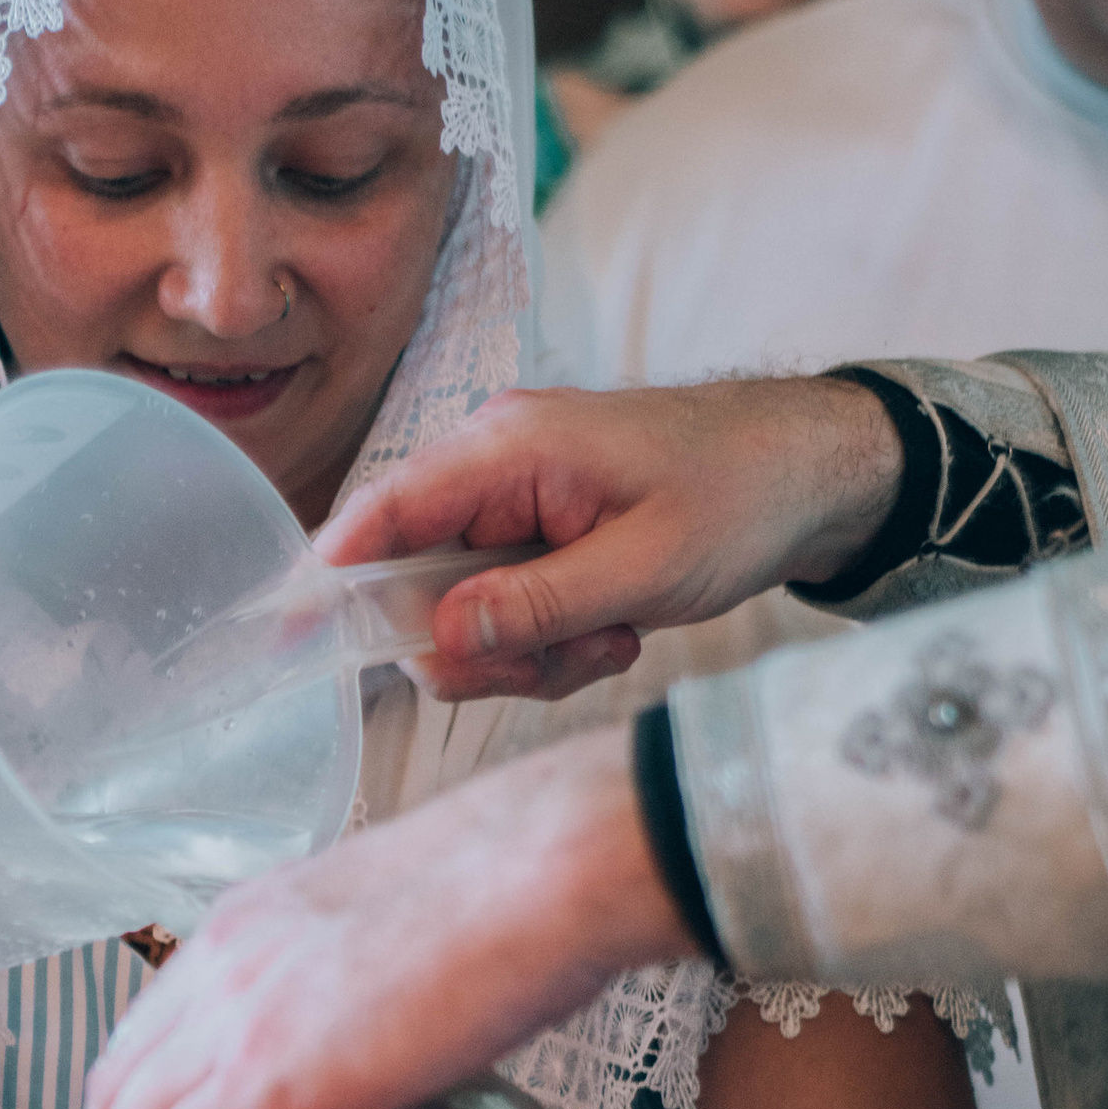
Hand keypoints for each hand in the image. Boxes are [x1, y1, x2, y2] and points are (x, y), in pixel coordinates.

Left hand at [61, 731, 681, 1108]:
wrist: (548, 869)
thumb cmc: (522, 896)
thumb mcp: (406, 937)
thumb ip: (366, 985)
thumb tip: (391, 1033)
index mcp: (249, 924)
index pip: (154, 1032)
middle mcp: (217, 962)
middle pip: (119, 1086)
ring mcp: (231, 1015)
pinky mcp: (262, 1073)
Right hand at [318, 376, 905, 702]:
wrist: (815, 471)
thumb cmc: (743, 495)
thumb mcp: (643, 568)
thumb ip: (535, 606)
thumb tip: (437, 639)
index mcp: (508, 448)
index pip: (382, 513)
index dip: (326, 579)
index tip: (292, 639)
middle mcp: (495, 465)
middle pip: (417, 581)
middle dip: (480, 645)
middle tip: (561, 660)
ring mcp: (515, 500)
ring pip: (464, 609)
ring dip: (528, 650)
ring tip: (610, 637)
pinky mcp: (538, 532)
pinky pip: (505, 608)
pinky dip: (552, 640)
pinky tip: (614, 629)